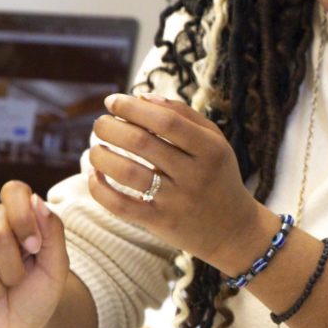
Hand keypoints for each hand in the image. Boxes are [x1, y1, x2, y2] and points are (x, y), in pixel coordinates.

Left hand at [84, 93, 274, 270]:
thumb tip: (142, 97)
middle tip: (100, 124)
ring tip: (95, 148)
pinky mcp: (160, 222)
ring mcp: (177, 201)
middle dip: (111, 127)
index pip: (166, 121)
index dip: (133, 108)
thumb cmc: (217, 176)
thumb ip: (183, 114)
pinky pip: (121, 206)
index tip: (112, 101)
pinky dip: (100, 189)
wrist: (232, 229)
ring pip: (127, 172)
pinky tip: (95, 175)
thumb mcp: (214, 141)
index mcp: (211, 149)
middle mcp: (195, 174)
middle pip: (142, 143)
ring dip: (101, 156)